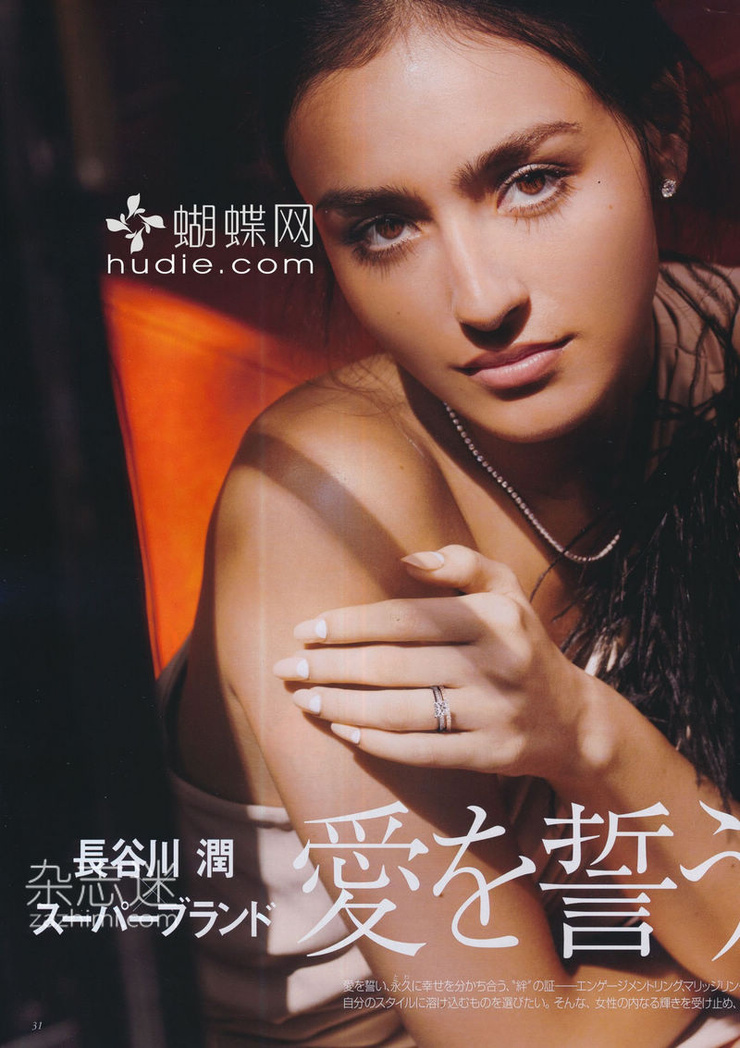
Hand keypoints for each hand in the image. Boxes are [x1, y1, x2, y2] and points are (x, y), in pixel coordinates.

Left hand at [273, 544, 596, 781]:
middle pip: (393, 667)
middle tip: (288, 668)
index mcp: (493, 618)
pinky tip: (344, 731)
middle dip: (330, 667)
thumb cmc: (522, 645)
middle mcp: (494, 664)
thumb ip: (462, 564)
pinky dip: (377, 743)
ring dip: (342, 706)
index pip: (404, 619)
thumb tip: (406, 561)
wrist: (570, 719)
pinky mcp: (489, 754)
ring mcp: (492, 713)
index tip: (305, 629)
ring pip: (400, 712)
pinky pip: (422, 751)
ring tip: (304, 699)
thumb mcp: (506, 592)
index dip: (348, 625)